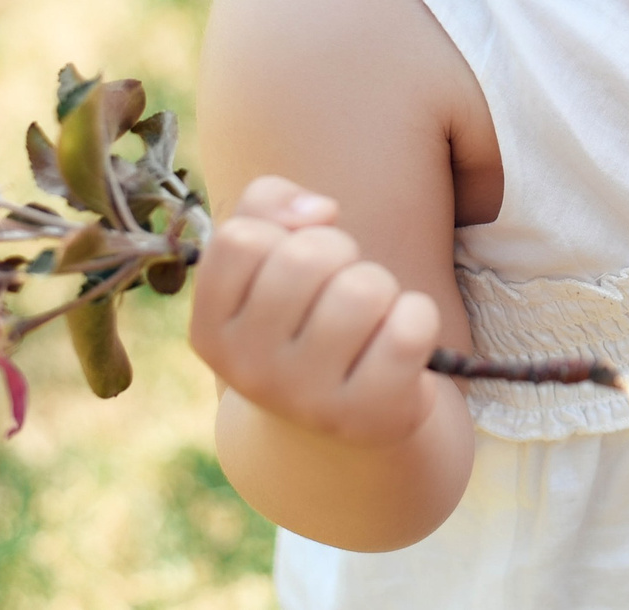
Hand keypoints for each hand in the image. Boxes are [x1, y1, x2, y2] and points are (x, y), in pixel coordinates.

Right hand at [188, 175, 444, 448]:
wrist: (339, 424)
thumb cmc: (304, 317)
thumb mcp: (267, 256)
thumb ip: (267, 204)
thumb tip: (319, 209)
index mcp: (210, 332)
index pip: (241, 239)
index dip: (284, 232)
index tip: (296, 261)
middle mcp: (248, 371)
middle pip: (309, 256)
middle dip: (341, 253)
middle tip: (340, 288)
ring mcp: (307, 399)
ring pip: (364, 288)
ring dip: (381, 286)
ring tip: (370, 317)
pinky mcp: (368, 414)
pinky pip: (411, 326)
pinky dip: (418, 317)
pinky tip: (399, 343)